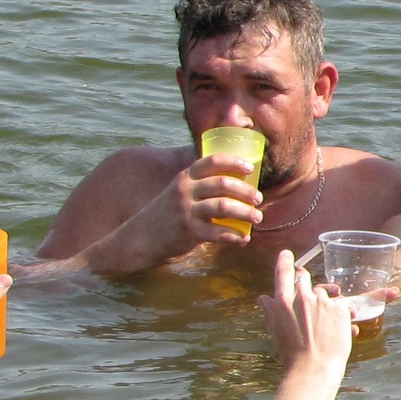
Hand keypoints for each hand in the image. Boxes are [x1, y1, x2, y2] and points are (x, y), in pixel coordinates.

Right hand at [142, 153, 265, 252]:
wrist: (141, 237)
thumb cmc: (169, 213)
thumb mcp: (179, 192)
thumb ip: (201, 185)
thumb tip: (237, 183)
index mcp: (186, 177)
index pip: (212, 161)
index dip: (234, 162)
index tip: (250, 168)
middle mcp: (185, 191)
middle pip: (223, 184)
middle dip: (246, 191)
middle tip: (259, 198)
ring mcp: (186, 211)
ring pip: (224, 207)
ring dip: (246, 212)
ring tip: (258, 217)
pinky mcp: (189, 231)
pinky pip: (218, 232)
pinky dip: (235, 236)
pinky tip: (244, 238)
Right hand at [263, 250, 352, 370]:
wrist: (314, 369)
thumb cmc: (291, 354)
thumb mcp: (276, 331)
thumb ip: (271, 311)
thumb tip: (263, 298)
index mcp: (283, 302)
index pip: (283, 273)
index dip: (284, 261)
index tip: (286, 254)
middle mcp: (304, 298)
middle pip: (305, 279)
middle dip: (305, 284)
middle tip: (307, 296)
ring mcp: (324, 302)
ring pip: (324, 293)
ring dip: (324, 302)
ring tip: (324, 321)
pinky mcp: (341, 309)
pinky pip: (341, 304)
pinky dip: (340, 313)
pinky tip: (338, 328)